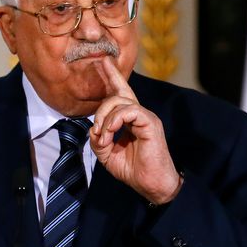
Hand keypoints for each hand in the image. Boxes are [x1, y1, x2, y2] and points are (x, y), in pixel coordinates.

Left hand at [89, 57, 181, 204]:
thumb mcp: (108, 156)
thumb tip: (94, 128)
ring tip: (104, 136)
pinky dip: (116, 120)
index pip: (121, 93)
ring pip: (121, 102)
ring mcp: (147, 118)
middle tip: (98, 129)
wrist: (152, 185)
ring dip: (106, 118)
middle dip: (102, 107)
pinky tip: (111, 132)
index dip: (112, 76)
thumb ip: (99, 140)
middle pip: (118, 94)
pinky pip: (130, 111)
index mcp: (132, 120)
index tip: (103, 62)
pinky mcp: (150, 123)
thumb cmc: (135, 171)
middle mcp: (140, 115)